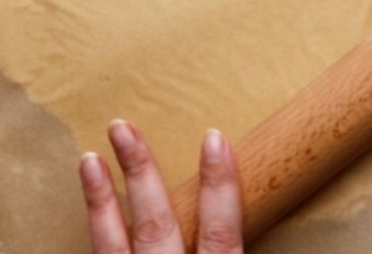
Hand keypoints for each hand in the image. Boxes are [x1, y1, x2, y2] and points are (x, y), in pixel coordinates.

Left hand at [78, 119, 243, 252]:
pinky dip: (94, 228)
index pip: (220, 234)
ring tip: (90, 159)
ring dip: (102, 199)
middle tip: (124, 129)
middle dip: (140, 174)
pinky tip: (89, 208)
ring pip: (113, 245)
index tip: (214, 139)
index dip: (220, 186)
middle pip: (157, 226)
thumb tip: (282, 243)